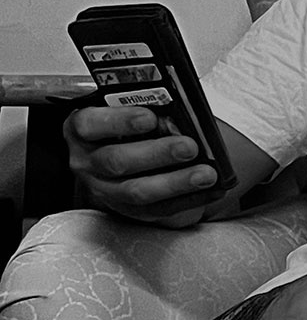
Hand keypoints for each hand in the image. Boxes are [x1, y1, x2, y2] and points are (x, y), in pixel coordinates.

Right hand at [65, 104, 221, 225]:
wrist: (127, 151)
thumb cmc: (130, 125)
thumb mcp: (130, 109)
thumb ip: (148, 110)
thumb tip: (179, 118)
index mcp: (82, 129)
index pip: (90, 124)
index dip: (119, 121)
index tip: (150, 118)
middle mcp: (87, 161)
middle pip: (117, 161)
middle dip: (157, 154)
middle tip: (189, 147)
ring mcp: (104, 188)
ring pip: (136, 191)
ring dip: (176, 183)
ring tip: (206, 174)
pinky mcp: (125, 209)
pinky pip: (156, 210)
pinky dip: (187, 200)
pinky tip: (210, 191)